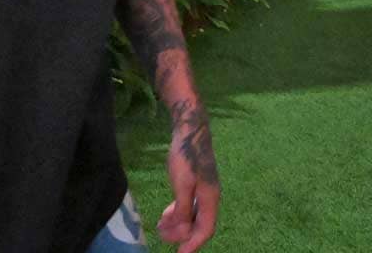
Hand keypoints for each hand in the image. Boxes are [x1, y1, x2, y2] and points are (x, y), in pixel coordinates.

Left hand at [158, 99, 218, 251]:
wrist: (189, 131)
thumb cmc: (186, 156)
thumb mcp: (182, 184)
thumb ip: (183, 209)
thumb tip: (182, 231)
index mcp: (210, 198)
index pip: (205, 229)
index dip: (193, 244)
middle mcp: (210, 197)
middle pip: (198, 225)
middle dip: (181, 234)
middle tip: (162, 236)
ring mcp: (203, 190)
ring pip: (192, 216)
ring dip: (178, 225)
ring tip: (160, 227)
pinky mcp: (196, 184)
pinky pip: (188, 206)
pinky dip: (178, 213)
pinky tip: (166, 214)